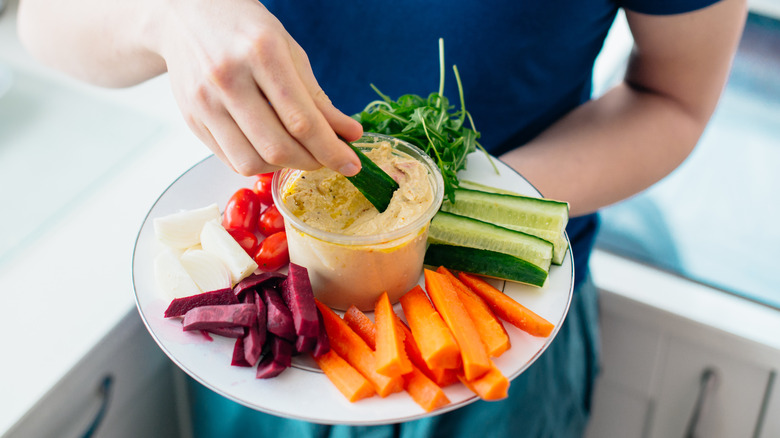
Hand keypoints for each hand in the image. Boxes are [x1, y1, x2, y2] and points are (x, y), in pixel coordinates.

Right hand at [153, 0, 362, 175]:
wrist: (188, 16)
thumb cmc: (245, 31)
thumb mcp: (290, 52)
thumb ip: (318, 98)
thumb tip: (349, 135)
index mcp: (261, 53)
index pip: (302, 120)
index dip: (331, 149)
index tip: (351, 163)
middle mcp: (228, 78)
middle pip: (278, 146)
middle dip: (312, 162)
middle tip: (328, 159)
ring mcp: (205, 101)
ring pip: (252, 161)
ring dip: (284, 166)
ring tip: (299, 152)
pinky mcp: (192, 120)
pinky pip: (231, 159)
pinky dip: (259, 161)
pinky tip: (271, 148)